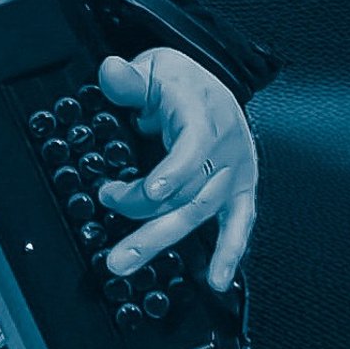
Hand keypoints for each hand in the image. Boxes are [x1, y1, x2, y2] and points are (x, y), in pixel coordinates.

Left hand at [93, 47, 257, 292]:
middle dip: (150, 225)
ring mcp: (234, 171)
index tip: (148, 191)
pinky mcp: (240, 189)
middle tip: (116, 254)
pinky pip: (240, 223)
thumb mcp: (150, 68)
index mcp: (203, 113)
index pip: (192, 145)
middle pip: (190, 192)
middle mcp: (224, 146)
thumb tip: (110, 71)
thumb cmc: (177, 81)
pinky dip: (230, 252)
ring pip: (201, 212)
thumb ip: (128, 78)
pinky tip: (218, 280)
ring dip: (164, 240)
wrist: (209, 86)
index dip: (173, 170)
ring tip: (126, 263)